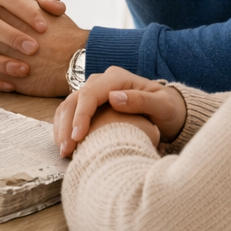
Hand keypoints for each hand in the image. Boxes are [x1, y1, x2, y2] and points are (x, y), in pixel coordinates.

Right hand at [53, 66, 186, 156]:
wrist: (167, 110)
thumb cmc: (167, 109)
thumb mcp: (162, 105)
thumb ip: (141, 100)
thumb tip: (113, 98)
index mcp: (117, 78)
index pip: (90, 94)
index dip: (81, 115)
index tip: (78, 138)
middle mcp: (101, 81)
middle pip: (74, 99)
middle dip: (67, 125)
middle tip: (66, 150)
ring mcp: (94, 91)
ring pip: (68, 106)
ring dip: (62, 128)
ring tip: (64, 152)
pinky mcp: (90, 103)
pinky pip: (70, 113)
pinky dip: (64, 128)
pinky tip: (67, 145)